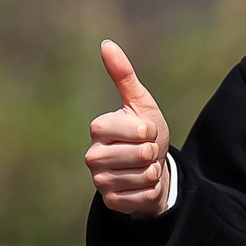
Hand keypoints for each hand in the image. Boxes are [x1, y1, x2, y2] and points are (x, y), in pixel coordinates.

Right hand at [87, 40, 171, 216]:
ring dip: (153, 172)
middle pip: (140, 154)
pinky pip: (143, 196)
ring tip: (144, 167)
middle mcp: (92, 156)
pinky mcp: (110, 202)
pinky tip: (142, 185)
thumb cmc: (144, 133)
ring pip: (143, 176)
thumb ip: (123, 75)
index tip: (146, 132)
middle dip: (152, 152)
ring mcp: (100, 181)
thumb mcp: (139, 103)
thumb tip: (106, 44)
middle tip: (146, 151)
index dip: (149, 131)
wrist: (150, 169)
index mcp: (98, 128)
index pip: (136, 130)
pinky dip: (151, 191)